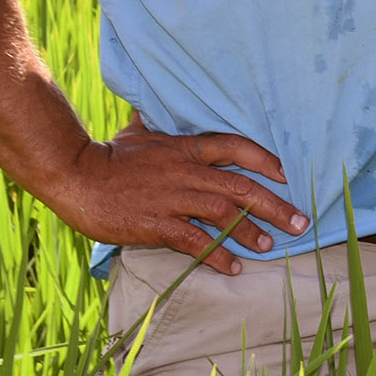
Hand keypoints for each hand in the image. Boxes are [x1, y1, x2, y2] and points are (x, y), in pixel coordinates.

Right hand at [49, 113, 308, 275]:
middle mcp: (187, 171)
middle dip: (276, 205)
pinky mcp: (155, 224)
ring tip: (270, 246)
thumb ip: (164, 124)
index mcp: (187, 148)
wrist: (74, 175)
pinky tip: (234, 268)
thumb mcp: (142, 131)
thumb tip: (164, 107)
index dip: (266, 160)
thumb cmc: (109, 154)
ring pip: (223, 214)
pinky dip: (217, 255)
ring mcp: (172, 198)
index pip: (237, 148)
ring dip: (250, 232)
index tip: (287, 174)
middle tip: (301, 222)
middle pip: (242, 186)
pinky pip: (194, 241)